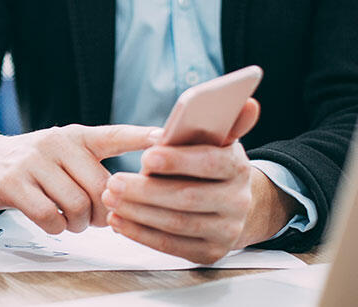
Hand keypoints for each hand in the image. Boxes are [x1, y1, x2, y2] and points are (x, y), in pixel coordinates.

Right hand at [0, 124, 161, 233]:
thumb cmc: (35, 164)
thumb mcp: (64, 152)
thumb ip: (94, 166)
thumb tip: (131, 197)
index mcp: (76, 135)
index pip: (114, 134)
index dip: (141, 137)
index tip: (166, 138)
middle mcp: (57, 143)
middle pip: (100, 186)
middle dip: (105, 211)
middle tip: (98, 218)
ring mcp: (34, 162)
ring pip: (76, 204)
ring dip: (79, 223)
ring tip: (73, 221)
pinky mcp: (14, 183)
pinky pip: (49, 217)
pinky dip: (56, 228)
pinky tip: (52, 222)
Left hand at [101, 99, 295, 263]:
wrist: (229, 203)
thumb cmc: (208, 163)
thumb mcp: (215, 140)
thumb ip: (222, 120)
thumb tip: (248, 104)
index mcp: (238, 167)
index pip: (211, 163)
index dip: (177, 161)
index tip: (146, 156)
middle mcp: (238, 201)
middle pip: (187, 197)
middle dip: (145, 190)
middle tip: (113, 182)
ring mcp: (226, 231)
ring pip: (176, 223)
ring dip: (137, 212)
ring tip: (110, 199)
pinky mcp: (209, 253)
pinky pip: (171, 246)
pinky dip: (141, 234)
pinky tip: (118, 221)